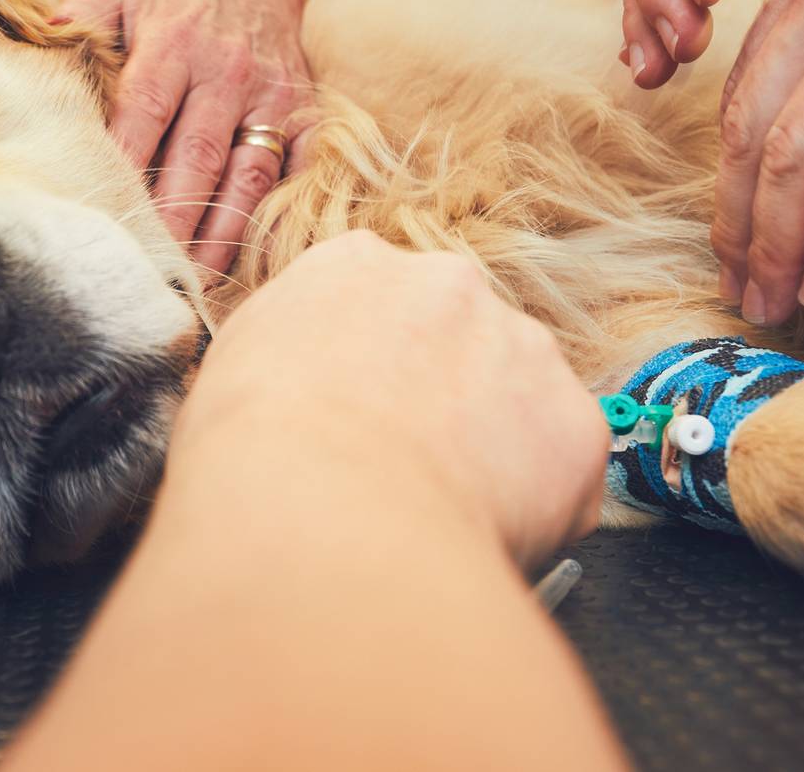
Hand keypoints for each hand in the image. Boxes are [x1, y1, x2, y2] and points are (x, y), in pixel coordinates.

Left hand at [57, 0, 313, 278]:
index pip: (145, 109)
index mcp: (175, 42)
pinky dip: (281, 214)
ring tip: (194, 277)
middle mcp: (227, 71)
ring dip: (222, 230)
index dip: (125, 161)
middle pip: (198, 154)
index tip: (102, 209)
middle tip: (146, 265)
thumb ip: (82, 19)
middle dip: (172, 214)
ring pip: (249, 173)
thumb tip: (41, 43)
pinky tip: (255, 256)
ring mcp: (272, 96)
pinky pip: (299, 170)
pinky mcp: (307, 114)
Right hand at [171, 232, 606, 568]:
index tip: (360, 416)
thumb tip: (289, 392)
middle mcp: (448, 285)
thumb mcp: (229, 374)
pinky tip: (480, 538)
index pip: (378, 304)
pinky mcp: (575, 424)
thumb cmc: (251, 454)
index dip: (371, 368)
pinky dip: (538, 508)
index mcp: (354, 265)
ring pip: (519, 400)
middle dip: (444, 398)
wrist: (319, 511)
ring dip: (494, 449)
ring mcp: (523, 347)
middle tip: (406, 471)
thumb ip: (280, 357)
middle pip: (460, 339)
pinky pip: (564, 469)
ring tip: (440, 516)